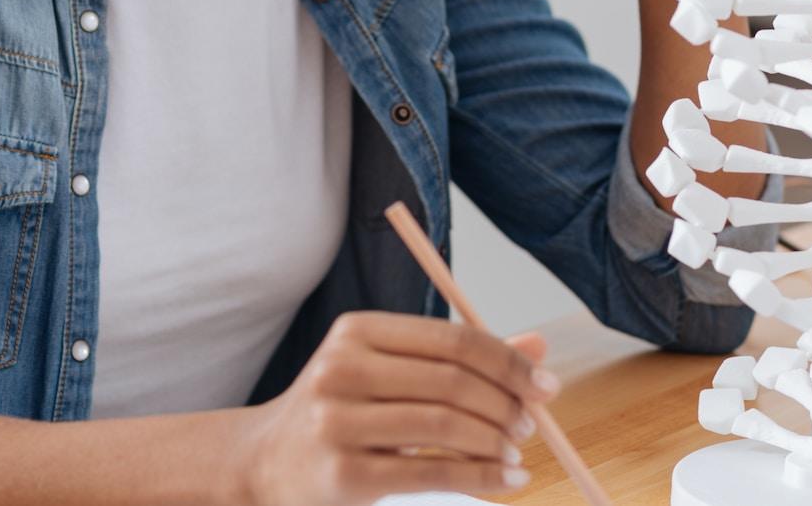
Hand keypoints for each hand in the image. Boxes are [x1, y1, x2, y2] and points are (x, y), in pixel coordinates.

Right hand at [234, 311, 553, 504]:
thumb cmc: (344, 412)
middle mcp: (342, 369)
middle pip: (451, 380)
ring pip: (444, 425)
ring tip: (518, 453)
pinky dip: (481, 477)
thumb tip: (539, 348)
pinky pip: (431, 472)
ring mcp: (337, 422)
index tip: (545, 384)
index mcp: (358, 331)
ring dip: (496, 442)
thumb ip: (459, 359)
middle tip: (531, 424)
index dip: (507, 361)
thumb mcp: (392, 371)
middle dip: (506, 403)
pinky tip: (507, 480)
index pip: (451, 339)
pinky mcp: (343, 474)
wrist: (266, 464)